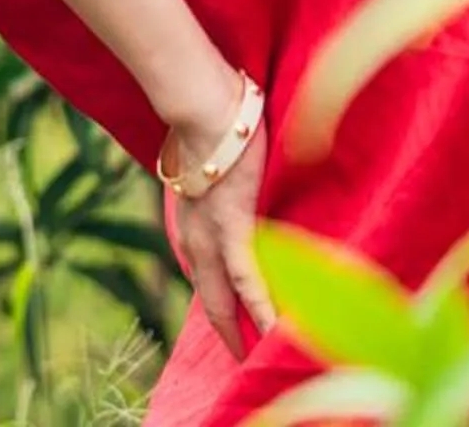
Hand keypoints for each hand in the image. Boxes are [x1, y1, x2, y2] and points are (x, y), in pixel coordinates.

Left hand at [165, 88, 277, 356]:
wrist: (204, 104)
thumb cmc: (214, 126)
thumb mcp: (214, 168)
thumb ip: (225, 190)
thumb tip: (241, 192)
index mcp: (191, 224)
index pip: (206, 278)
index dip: (220, 308)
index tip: (232, 335)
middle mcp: (195, 236)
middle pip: (212, 298)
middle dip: (229, 333)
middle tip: (246, 365)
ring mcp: (211, 235)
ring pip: (229, 295)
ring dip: (249, 329)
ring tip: (268, 360)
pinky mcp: (232, 227)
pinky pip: (249, 277)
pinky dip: (263, 305)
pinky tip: (277, 331)